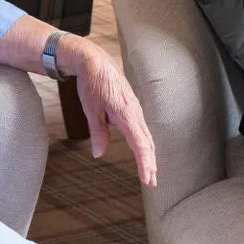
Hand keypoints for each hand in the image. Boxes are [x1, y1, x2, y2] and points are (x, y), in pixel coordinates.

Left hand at [60, 36, 157, 185]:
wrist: (94, 61)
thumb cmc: (92, 83)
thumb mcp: (91, 110)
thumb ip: (98, 133)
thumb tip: (99, 153)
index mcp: (127, 114)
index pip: (140, 145)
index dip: (145, 163)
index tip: (147, 179)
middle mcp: (135, 112)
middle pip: (147, 143)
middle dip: (150, 163)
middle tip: (151, 182)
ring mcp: (135, 109)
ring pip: (146, 136)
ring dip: (149, 154)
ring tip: (150, 170)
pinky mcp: (132, 107)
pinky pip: (142, 128)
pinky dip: (144, 143)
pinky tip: (143, 149)